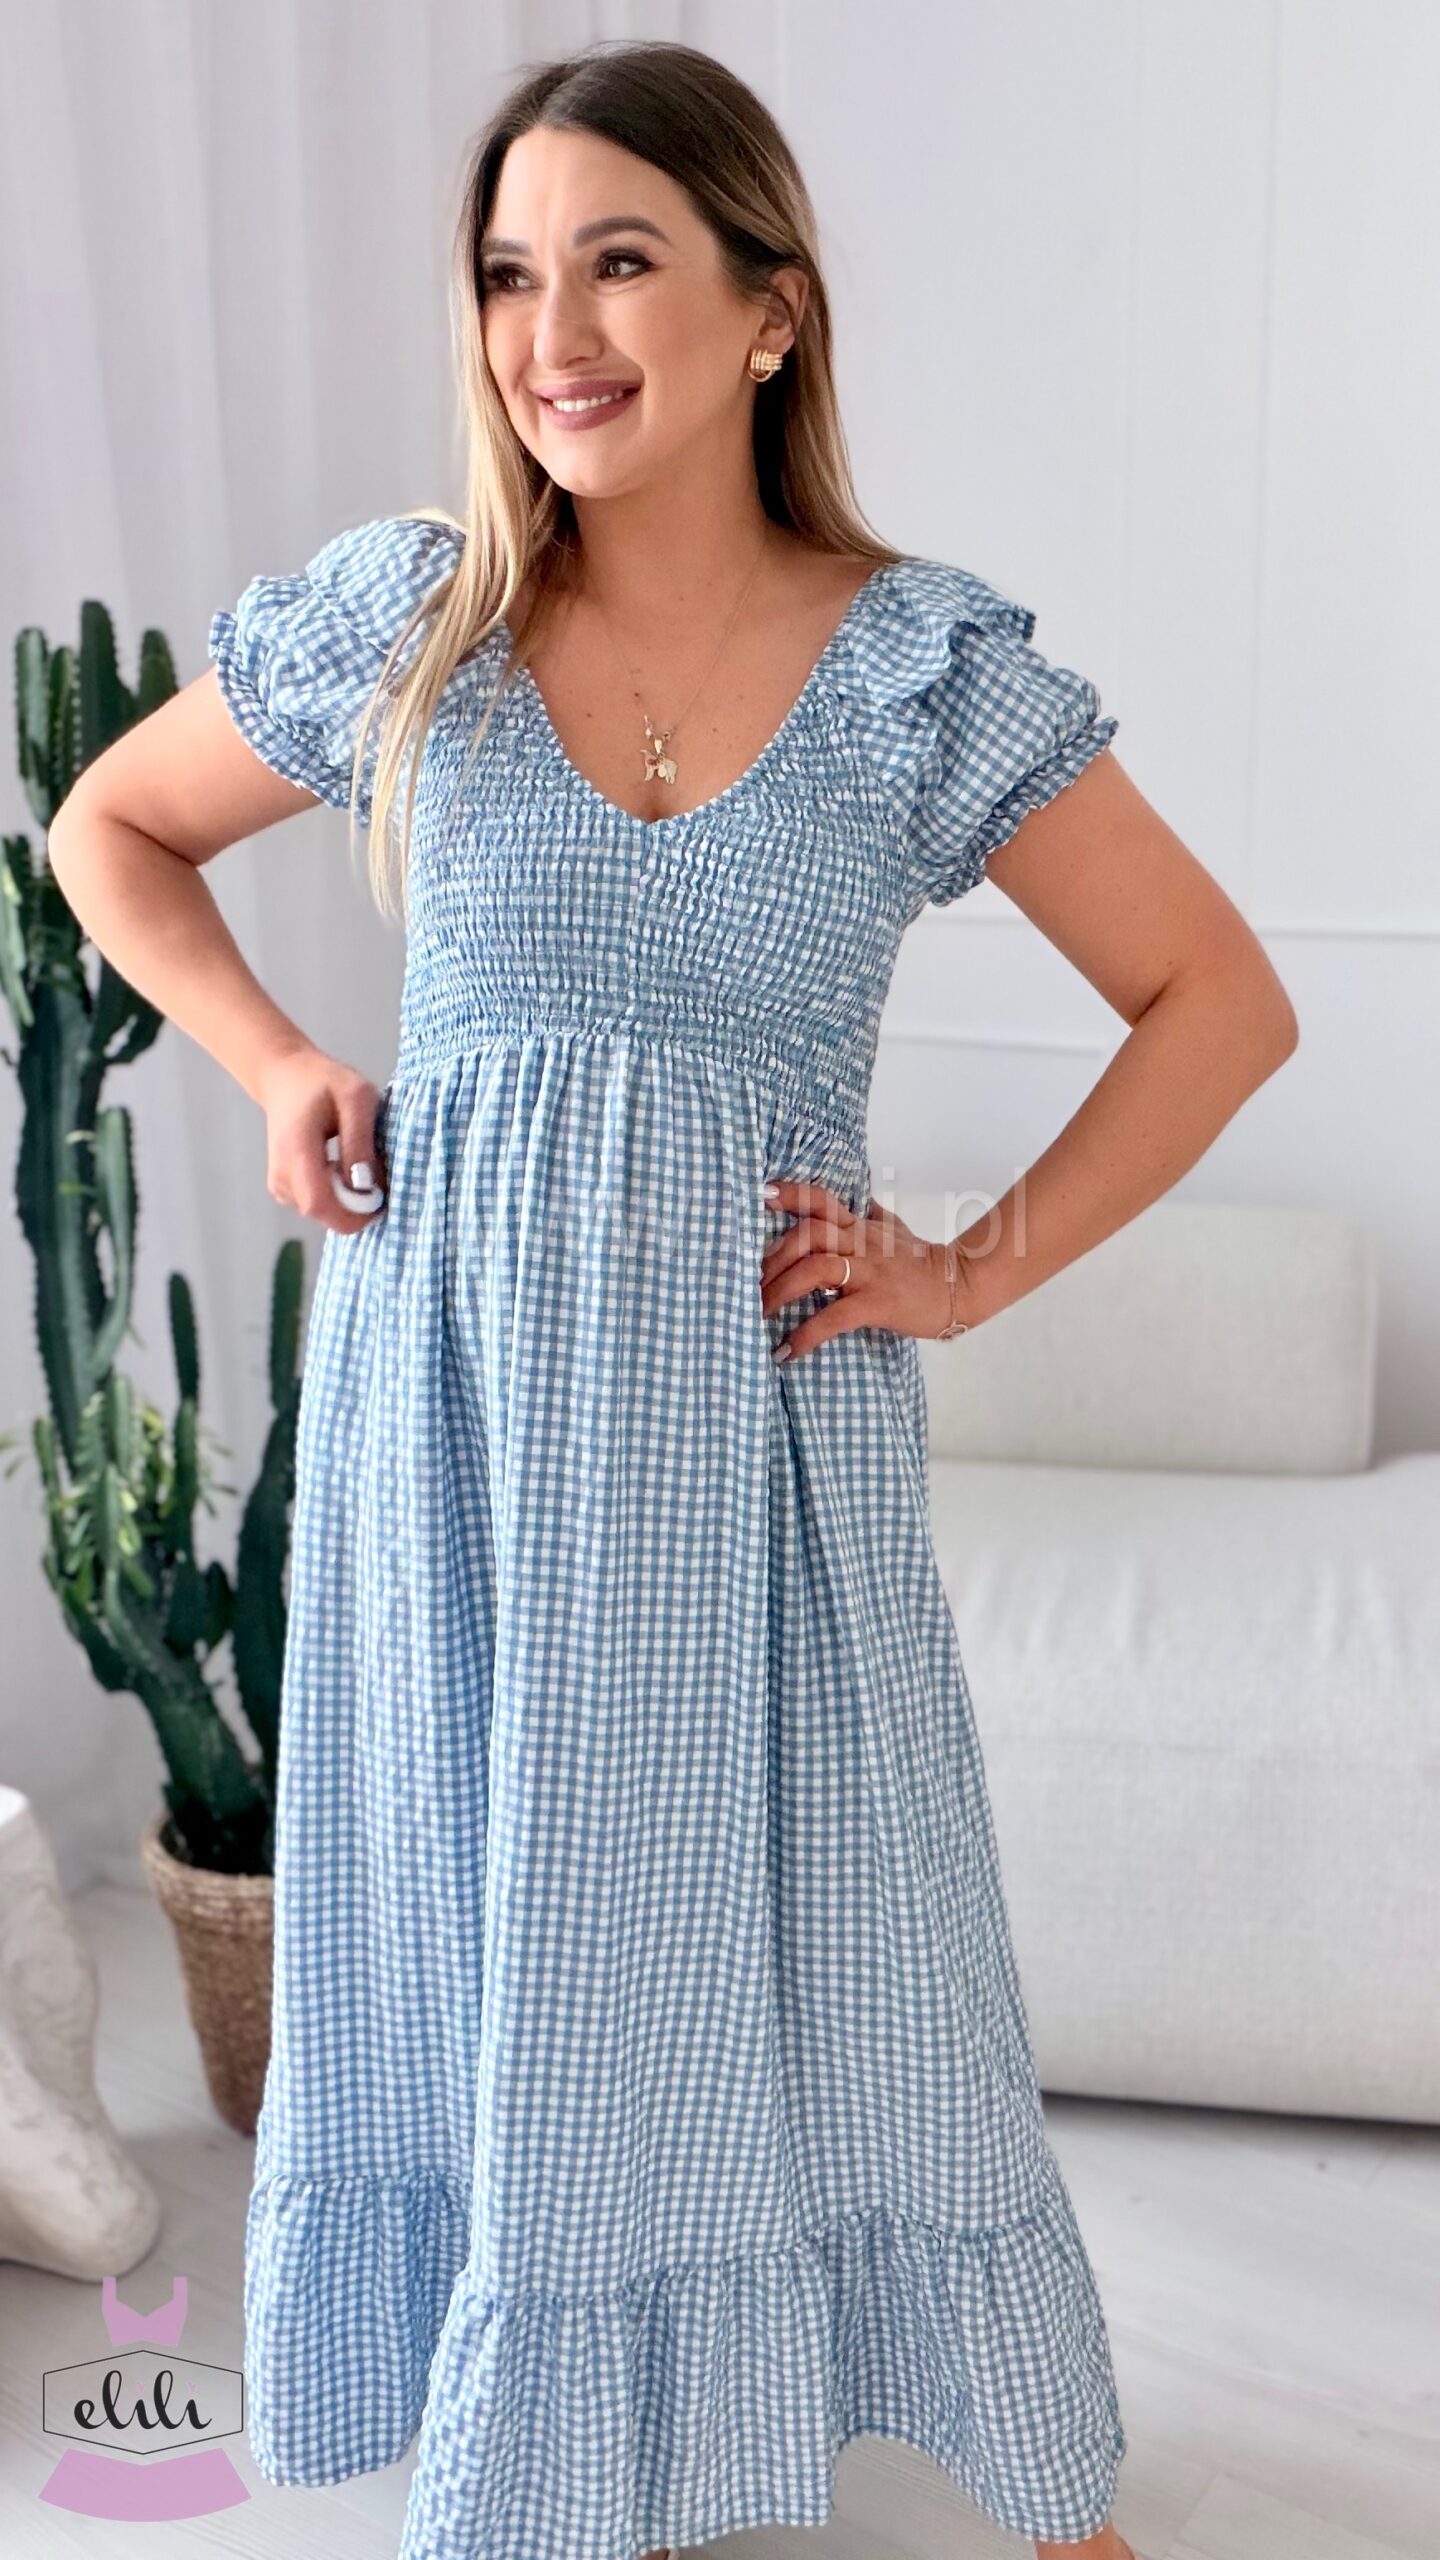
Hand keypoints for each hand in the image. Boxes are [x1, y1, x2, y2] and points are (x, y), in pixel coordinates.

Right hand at [254, 1045, 387, 1234]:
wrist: (284, 1077)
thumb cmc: (322, 1082)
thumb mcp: (356, 1098)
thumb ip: (360, 1142)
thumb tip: (368, 1186)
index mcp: (296, 1151)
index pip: (319, 1204)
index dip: (353, 1213)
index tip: (380, 1199)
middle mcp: (281, 1176)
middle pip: (323, 1214)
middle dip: (356, 1207)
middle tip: (376, 1177)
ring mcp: (280, 1185)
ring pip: (322, 1213)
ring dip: (347, 1200)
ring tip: (357, 1164)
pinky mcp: (284, 1189)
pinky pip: (318, 1205)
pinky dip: (336, 1195)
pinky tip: (341, 1167)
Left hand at [759, 1177, 972, 1364]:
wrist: (960, 1286)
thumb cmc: (923, 1261)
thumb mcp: (895, 1229)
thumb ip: (870, 1215)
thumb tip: (858, 1199)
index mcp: (860, 1226)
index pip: (821, 1199)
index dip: (790, 1195)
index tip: (759, 1194)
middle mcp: (861, 1243)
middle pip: (808, 1233)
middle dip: (772, 1257)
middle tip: (750, 1282)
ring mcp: (869, 1272)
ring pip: (815, 1268)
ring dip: (780, 1291)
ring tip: (758, 1314)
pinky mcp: (878, 1303)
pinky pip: (834, 1317)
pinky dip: (806, 1334)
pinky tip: (787, 1350)